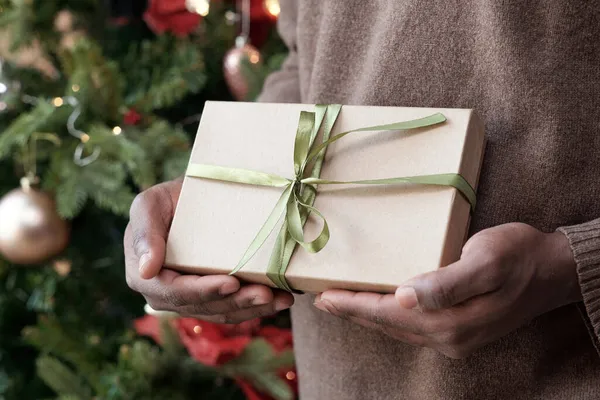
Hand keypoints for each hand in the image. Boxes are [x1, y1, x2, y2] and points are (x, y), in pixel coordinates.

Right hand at [124, 178, 293, 322]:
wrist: (189, 200)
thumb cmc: (167, 199)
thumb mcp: (149, 205)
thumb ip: (145, 233)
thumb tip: (146, 270)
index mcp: (145, 278)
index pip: (176, 292)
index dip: (204, 291)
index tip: (231, 283)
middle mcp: (165, 296)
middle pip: (204, 306)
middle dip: (237, 301)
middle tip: (266, 293)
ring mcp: (190, 300)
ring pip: (223, 311)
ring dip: (253, 308)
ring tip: (280, 299)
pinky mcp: (212, 298)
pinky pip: (233, 308)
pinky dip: (257, 307)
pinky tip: (280, 299)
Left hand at [313, 223, 580, 357]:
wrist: (553, 270)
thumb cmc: (518, 255)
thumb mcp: (485, 260)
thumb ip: (446, 283)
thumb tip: (403, 297)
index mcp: (450, 321)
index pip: (388, 314)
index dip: (354, 305)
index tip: (323, 296)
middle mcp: (449, 336)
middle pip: (388, 325)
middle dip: (353, 312)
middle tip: (322, 300)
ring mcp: (456, 337)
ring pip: (398, 328)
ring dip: (368, 315)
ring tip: (342, 303)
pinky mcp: (460, 329)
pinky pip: (413, 327)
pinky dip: (389, 317)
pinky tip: (380, 306)